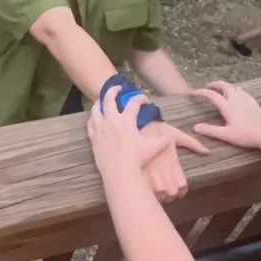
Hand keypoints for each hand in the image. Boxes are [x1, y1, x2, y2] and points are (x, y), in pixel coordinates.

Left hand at [87, 89, 207, 201]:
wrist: (119, 172)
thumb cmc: (137, 159)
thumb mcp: (152, 148)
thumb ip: (162, 140)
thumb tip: (170, 137)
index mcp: (126, 120)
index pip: (133, 103)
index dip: (140, 98)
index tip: (144, 99)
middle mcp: (112, 120)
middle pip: (109, 99)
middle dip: (114, 91)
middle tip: (118, 88)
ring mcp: (101, 128)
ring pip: (96, 110)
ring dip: (99, 103)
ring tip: (102, 100)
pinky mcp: (94, 138)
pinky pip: (90, 124)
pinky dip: (93, 119)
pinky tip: (95, 119)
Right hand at [193, 81, 260, 148]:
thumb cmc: (246, 135)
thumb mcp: (226, 135)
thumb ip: (210, 130)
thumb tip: (195, 126)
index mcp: (228, 107)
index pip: (212, 95)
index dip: (201, 92)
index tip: (193, 92)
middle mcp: (236, 100)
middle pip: (224, 86)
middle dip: (214, 84)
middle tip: (208, 86)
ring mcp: (246, 100)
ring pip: (234, 87)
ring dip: (225, 85)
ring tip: (221, 89)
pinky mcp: (254, 103)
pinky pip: (243, 91)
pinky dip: (236, 89)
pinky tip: (238, 94)